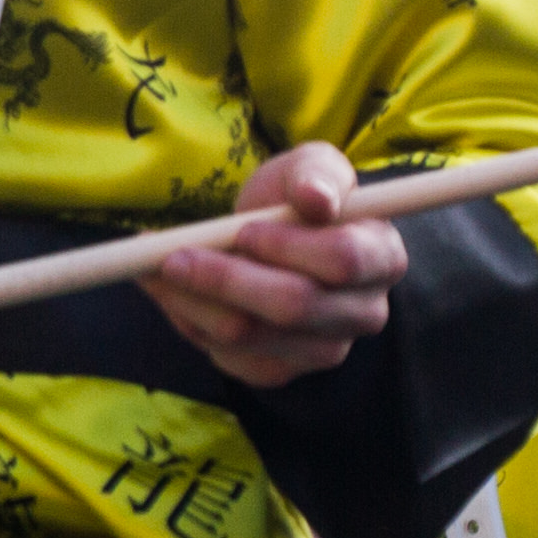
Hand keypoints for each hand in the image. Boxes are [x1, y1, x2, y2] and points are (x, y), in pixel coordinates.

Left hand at [146, 142, 407, 390]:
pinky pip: (228, 358)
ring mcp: (324, 349)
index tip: (244, 229)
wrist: (272, 237)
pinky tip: (172, 293)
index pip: (342, 260)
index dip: (286, 246)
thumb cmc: (297, 198)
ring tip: (155, 268)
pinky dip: (188, 323)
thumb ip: (316, 174)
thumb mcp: (309, 167)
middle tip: (172, 255)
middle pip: (292, 307)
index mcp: (382, 257)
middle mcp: (363, 313)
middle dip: (224, 279)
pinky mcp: (281, 371)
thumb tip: (316, 199)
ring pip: (249, 336)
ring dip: (191, 301)